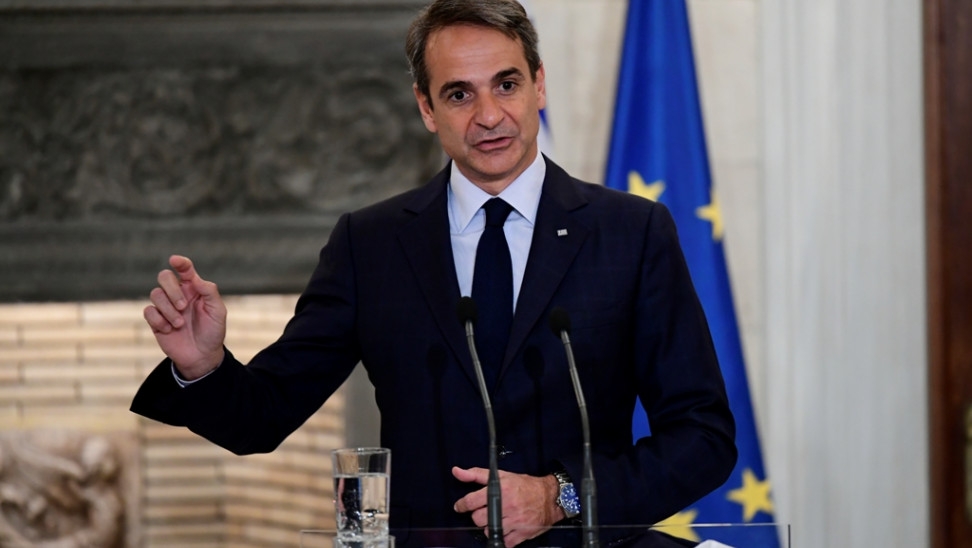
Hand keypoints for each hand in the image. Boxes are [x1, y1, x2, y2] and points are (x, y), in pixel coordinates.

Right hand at [144, 255, 225, 378]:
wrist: (202, 355)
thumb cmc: (212, 331)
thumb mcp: (217, 311)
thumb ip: (209, 292)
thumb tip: (195, 278)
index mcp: (194, 288)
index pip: (185, 269)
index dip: (180, 262)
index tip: (175, 260)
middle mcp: (178, 294)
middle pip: (164, 277)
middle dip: (172, 290)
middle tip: (183, 307)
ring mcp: (165, 307)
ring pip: (155, 294)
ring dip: (168, 310)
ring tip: (180, 324)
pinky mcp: (156, 320)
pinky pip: (148, 311)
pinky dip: (159, 320)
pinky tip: (170, 330)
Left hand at [452, 466, 563, 546]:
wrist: (549, 497)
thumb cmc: (524, 485)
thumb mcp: (501, 475)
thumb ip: (476, 474)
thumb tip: (456, 471)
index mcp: (500, 490)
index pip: (472, 501)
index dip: (462, 505)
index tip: (460, 506)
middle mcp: (507, 506)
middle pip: (478, 519)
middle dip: (478, 515)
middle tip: (485, 511)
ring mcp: (514, 522)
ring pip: (488, 531)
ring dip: (489, 526)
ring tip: (497, 519)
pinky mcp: (521, 534)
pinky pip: (502, 541)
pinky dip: (501, 536)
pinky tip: (505, 527)